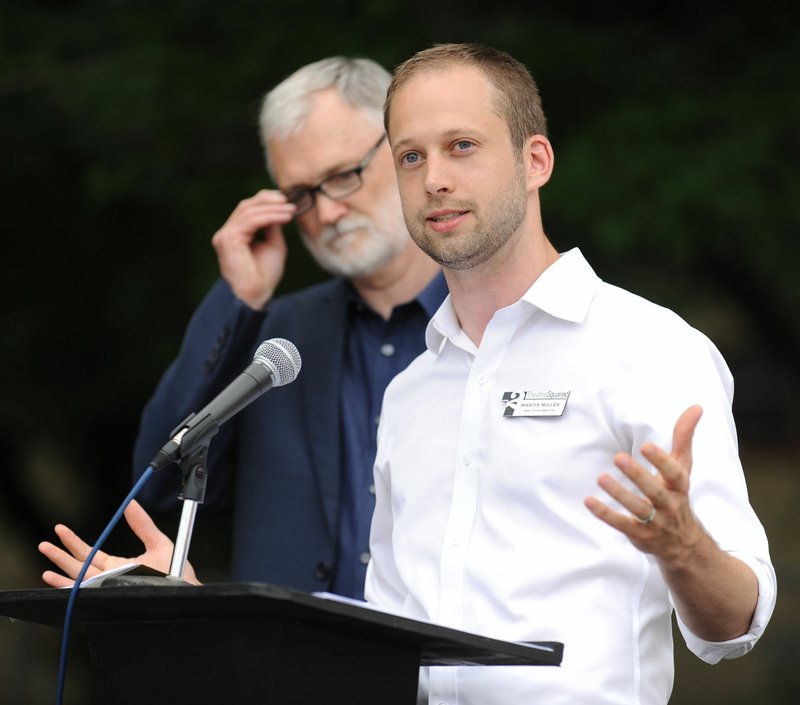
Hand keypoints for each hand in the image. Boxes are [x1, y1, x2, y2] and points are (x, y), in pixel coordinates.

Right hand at [38, 500, 199, 586]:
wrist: (184, 591)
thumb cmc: (176, 572)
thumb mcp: (159, 542)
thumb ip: (143, 524)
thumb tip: (130, 503)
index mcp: (118, 566)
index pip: (90, 553)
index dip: (74, 542)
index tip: (60, 529)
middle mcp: (109, 578)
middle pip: (79, 565)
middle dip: (60, 554)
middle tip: (44, 543)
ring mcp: (109, 588)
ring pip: (78, 578)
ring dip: (60, 569)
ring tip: (45, 559)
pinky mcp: (111, 596)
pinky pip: (85, 593)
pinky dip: (68, 587)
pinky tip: (54, 580)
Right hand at [211, 190, 296, 309]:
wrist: (256, 294)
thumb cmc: (264, 276)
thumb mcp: (273, 245)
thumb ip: (273, 226)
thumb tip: (279, 208)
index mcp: (236, 234)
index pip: (248, 209)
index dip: (265, 200)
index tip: (285, 200)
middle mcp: (227, 232)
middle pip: (246, 205)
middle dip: (268, 200)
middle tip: (288, 201)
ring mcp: (225, 235)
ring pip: (249, 211)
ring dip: (273, 208)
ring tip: (290, 210)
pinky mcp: (228, 238)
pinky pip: (251, 221)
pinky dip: (270, 216)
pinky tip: (285, 217)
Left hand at [585, 405, 704, 563]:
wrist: (684, 544)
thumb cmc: (677, 495)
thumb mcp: (683, 468)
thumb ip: (684, 438)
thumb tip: (696, 407)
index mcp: (679, 487)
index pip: (674, 473)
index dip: (662, 461)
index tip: (647, 445)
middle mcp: (669, 505)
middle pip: (654, 491)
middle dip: (638, 475)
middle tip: (618, 457)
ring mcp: (655, 522)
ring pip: (638, 508)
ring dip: (619, 494)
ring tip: (601, 478)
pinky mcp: (640, 535)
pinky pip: (622, 525)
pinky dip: (605, 514)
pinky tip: (588, 501)